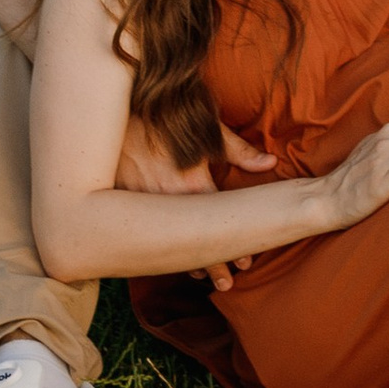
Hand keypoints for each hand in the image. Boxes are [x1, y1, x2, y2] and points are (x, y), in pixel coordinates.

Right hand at [116, 114, 277, 284]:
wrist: (122, 103)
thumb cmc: (171, 113)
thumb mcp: (209, 128)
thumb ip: (239, 151)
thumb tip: (270, 164)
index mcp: (191, 183)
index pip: (218, 224)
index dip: (232, 247)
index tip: (245, 263)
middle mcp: (165, 198)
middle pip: (191, 241)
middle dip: (210, 265)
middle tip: (226, 284)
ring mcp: (139, 199)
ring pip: (163, 238)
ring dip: (182, 256)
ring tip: (199, 274)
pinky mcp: (118, 194)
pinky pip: (138, 225)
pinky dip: (153, 239)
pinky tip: (161, 250)